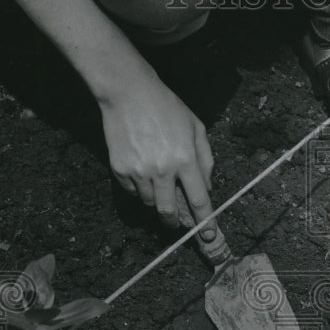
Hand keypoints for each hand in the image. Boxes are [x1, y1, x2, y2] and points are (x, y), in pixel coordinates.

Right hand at [99, 62, 215, 230]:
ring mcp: (139, 171)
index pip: (199, 200)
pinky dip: (140, 189)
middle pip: (169, 212)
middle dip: (176, 222)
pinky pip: (133, 192)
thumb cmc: (166, 108)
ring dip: (157, 200)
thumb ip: (205, 159)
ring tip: (157, 181)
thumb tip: (207, 187)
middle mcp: (162, 169)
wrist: (128, 93)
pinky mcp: (120, 169)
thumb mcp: (196, 127)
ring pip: (150, 203)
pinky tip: (142, 171)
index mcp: (185, 159)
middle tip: (178, 224)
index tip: (209, 236)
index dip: (206, 222)